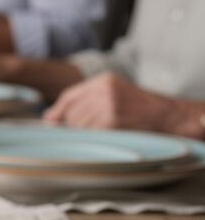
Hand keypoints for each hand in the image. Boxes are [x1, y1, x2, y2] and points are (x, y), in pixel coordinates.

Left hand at [42, 72, 199, 134]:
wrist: (168, 116)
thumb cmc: (140, 108)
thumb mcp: (114, 94)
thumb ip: (85, 101)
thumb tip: (50, 118)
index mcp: (103, 80)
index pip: (69, 96)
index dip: (58, 111)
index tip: (51, 122)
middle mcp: (103, 90)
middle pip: (72, 113)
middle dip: (75, 125)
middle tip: (91, 131)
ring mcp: (107, 105)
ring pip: (79, 125)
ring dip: (86, 134)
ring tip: (104, 133)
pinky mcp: (111, 121)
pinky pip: (90, 134)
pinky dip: (94, 139)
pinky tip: (106, 137)